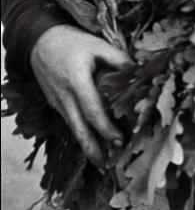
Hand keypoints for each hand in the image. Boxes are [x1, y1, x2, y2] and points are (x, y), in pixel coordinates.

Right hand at [30, 25, 130, 167]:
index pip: (92, 110)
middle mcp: (65, 96)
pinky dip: (81, 134)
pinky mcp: (55, 104)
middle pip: (79, 130)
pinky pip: (70, 122)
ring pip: (73, 130)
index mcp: (77, 81)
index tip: (120, 141)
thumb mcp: (97, 45)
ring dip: (87, 147)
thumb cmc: (72, 42)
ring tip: (103, 163)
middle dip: (94, 150)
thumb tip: (139, 72)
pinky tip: (93, 143)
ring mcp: (58, 103)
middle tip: (108, 167)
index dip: (106, 128)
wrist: (40, 42)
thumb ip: (118, 59)